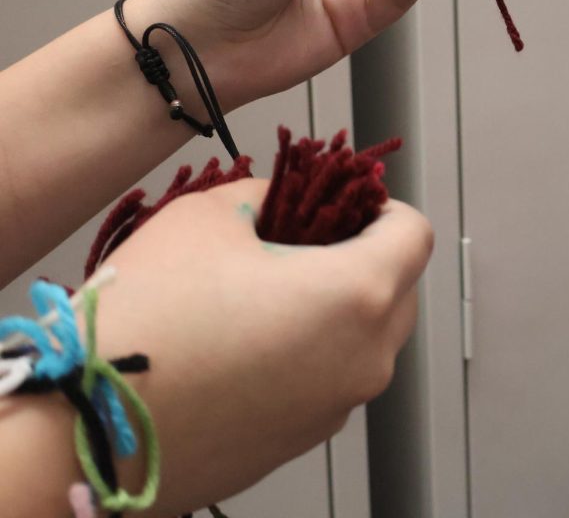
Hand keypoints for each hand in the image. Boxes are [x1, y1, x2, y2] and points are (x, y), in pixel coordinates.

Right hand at [90, 178, 431, 514]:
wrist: (89, 431)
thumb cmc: (147, 325)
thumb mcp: (206, 218)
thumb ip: (265, 194)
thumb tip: (282, 200)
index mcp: (358, 294)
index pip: (415, 233)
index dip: (382, 206)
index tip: (345, 202)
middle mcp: (365, 358)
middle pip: (401, 287)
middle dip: (363, 256)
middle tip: (302, 242)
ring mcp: (338, 406)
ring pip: (368, 337)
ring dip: (336, 307)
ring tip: (264, 292)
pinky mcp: (305, 438)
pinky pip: (331, 378)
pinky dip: (310, 352)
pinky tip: (247, 340)